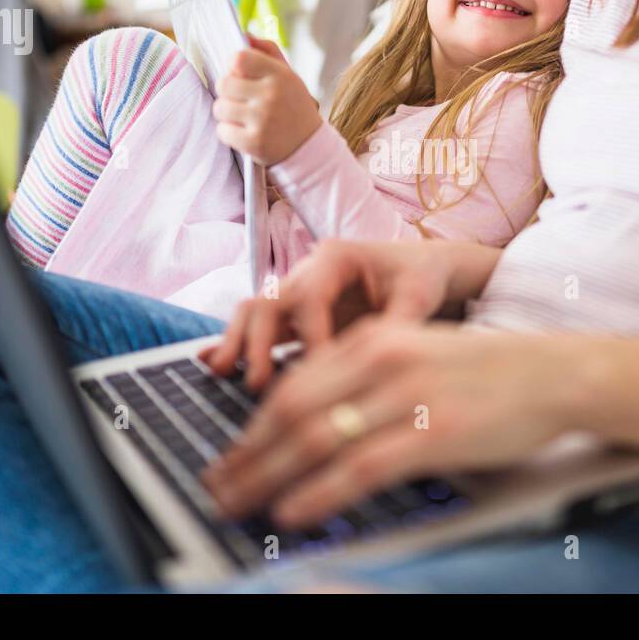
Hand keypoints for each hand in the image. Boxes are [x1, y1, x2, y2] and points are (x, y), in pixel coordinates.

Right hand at [201, 239, 474, 391]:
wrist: (425, 271)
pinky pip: (260, 329)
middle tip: (257, 382)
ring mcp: (297, 293)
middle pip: (268, 300)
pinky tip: (213, 365)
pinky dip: (238, 345)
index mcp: (336, 256)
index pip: (310, 297)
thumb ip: (399, 324)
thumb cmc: (422, 278)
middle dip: (257, 341)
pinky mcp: (296, 317)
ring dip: (238, 343)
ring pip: (254, 312)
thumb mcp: (419, 296)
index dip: (312, 336)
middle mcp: (308, 271)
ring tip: (222, 374)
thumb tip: (380, 363)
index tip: (323, 372)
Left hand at [201, 321, 584, 527]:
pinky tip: (293, 512)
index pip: (293, 385)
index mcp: (375, 338)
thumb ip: (367, 377)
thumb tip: (314, 419)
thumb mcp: (418, 354)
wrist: (556, 373)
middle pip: (291, 411)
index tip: (229, 456)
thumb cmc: (488, 371)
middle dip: (246, 455)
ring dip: (266, 478)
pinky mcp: (435, 433)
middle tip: (216, 487)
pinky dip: (318, 493)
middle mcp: (382, 359)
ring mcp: (408, 395)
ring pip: (315, 439)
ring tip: (237, 505)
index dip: (251, 427)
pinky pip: (360, 468)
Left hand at [214, 36, 321, 164]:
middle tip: (240, 99)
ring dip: (227, 113)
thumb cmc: (293, 106)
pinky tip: (244, 132)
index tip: (241, 76)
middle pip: (223, 83)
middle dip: (227, 91)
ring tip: (243, 116)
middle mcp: (271, 96)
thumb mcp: (288, 75)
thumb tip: (244, 34)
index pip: (238, 59)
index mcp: (279, 75)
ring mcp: (262, 120)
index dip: (234, 67)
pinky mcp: (254, 143)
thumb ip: (267, 52)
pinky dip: (229, 132)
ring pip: (220, 107)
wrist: (310, 147)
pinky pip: (222, 131)